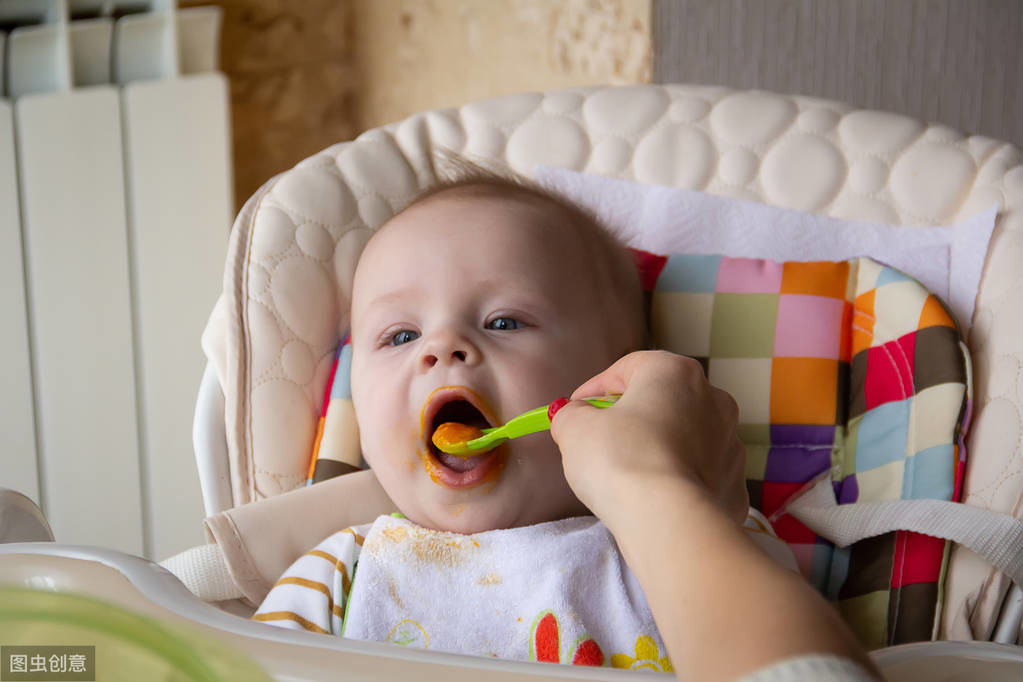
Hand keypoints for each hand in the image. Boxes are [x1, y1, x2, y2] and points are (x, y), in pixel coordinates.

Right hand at [549, 350, 748, 524]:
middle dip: (632, 417)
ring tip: (628, 474)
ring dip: (659, 448)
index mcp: (675, 373)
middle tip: (601, 439)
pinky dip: (679, 481)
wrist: (667, 521)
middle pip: (663, 401)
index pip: (629, 368)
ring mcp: (730, 444)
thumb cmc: (620, 460)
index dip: (596, 388)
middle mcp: (713, 400)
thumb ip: (571, 415)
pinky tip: (656, 498)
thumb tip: (574, 416)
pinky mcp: (734, 485)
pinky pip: (700, 475)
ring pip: (686, 438)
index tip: (576, 408)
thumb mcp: (575, 429)